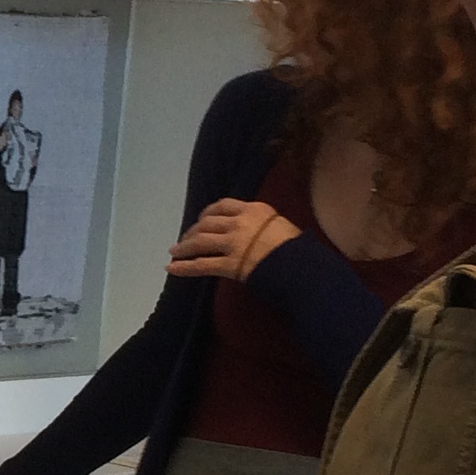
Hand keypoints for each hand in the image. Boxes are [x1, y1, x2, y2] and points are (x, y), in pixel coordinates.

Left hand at [168, 198, 300, 281]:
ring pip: (200, 242)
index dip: (207, 213)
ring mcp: (233, 243)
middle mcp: (240, 222)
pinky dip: (183, 267)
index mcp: (254, 209)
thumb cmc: (299, 250)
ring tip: (174, 252)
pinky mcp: (230, 264)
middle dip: (193, 231)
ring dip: (184, 247)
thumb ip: (262, 225)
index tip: (201, 220)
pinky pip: (201, 265)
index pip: (222, 205)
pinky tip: (171, 268)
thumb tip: (255, 231)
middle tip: (185, 239)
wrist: (304, 268)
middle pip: (207, 223)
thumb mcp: (280, 225)